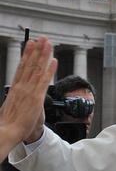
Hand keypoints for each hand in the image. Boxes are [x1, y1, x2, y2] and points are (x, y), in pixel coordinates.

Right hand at [0, 37, 56, 151]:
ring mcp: (29, 91)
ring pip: (37, 69)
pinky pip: (44, 81)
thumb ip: (17, 99)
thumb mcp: (12, 107)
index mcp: (15, 88)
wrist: (8, 132)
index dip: (27, 54)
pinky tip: (54, 61)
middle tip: (42, 38)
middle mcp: (21, 86)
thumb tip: (18, 98)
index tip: (30, 44)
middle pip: (30, 64)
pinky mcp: (36, 98)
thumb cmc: (10, 123)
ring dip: (44, 55)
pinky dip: (49, 70)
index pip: (22, 67)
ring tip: (48, 44)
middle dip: (36, 50)